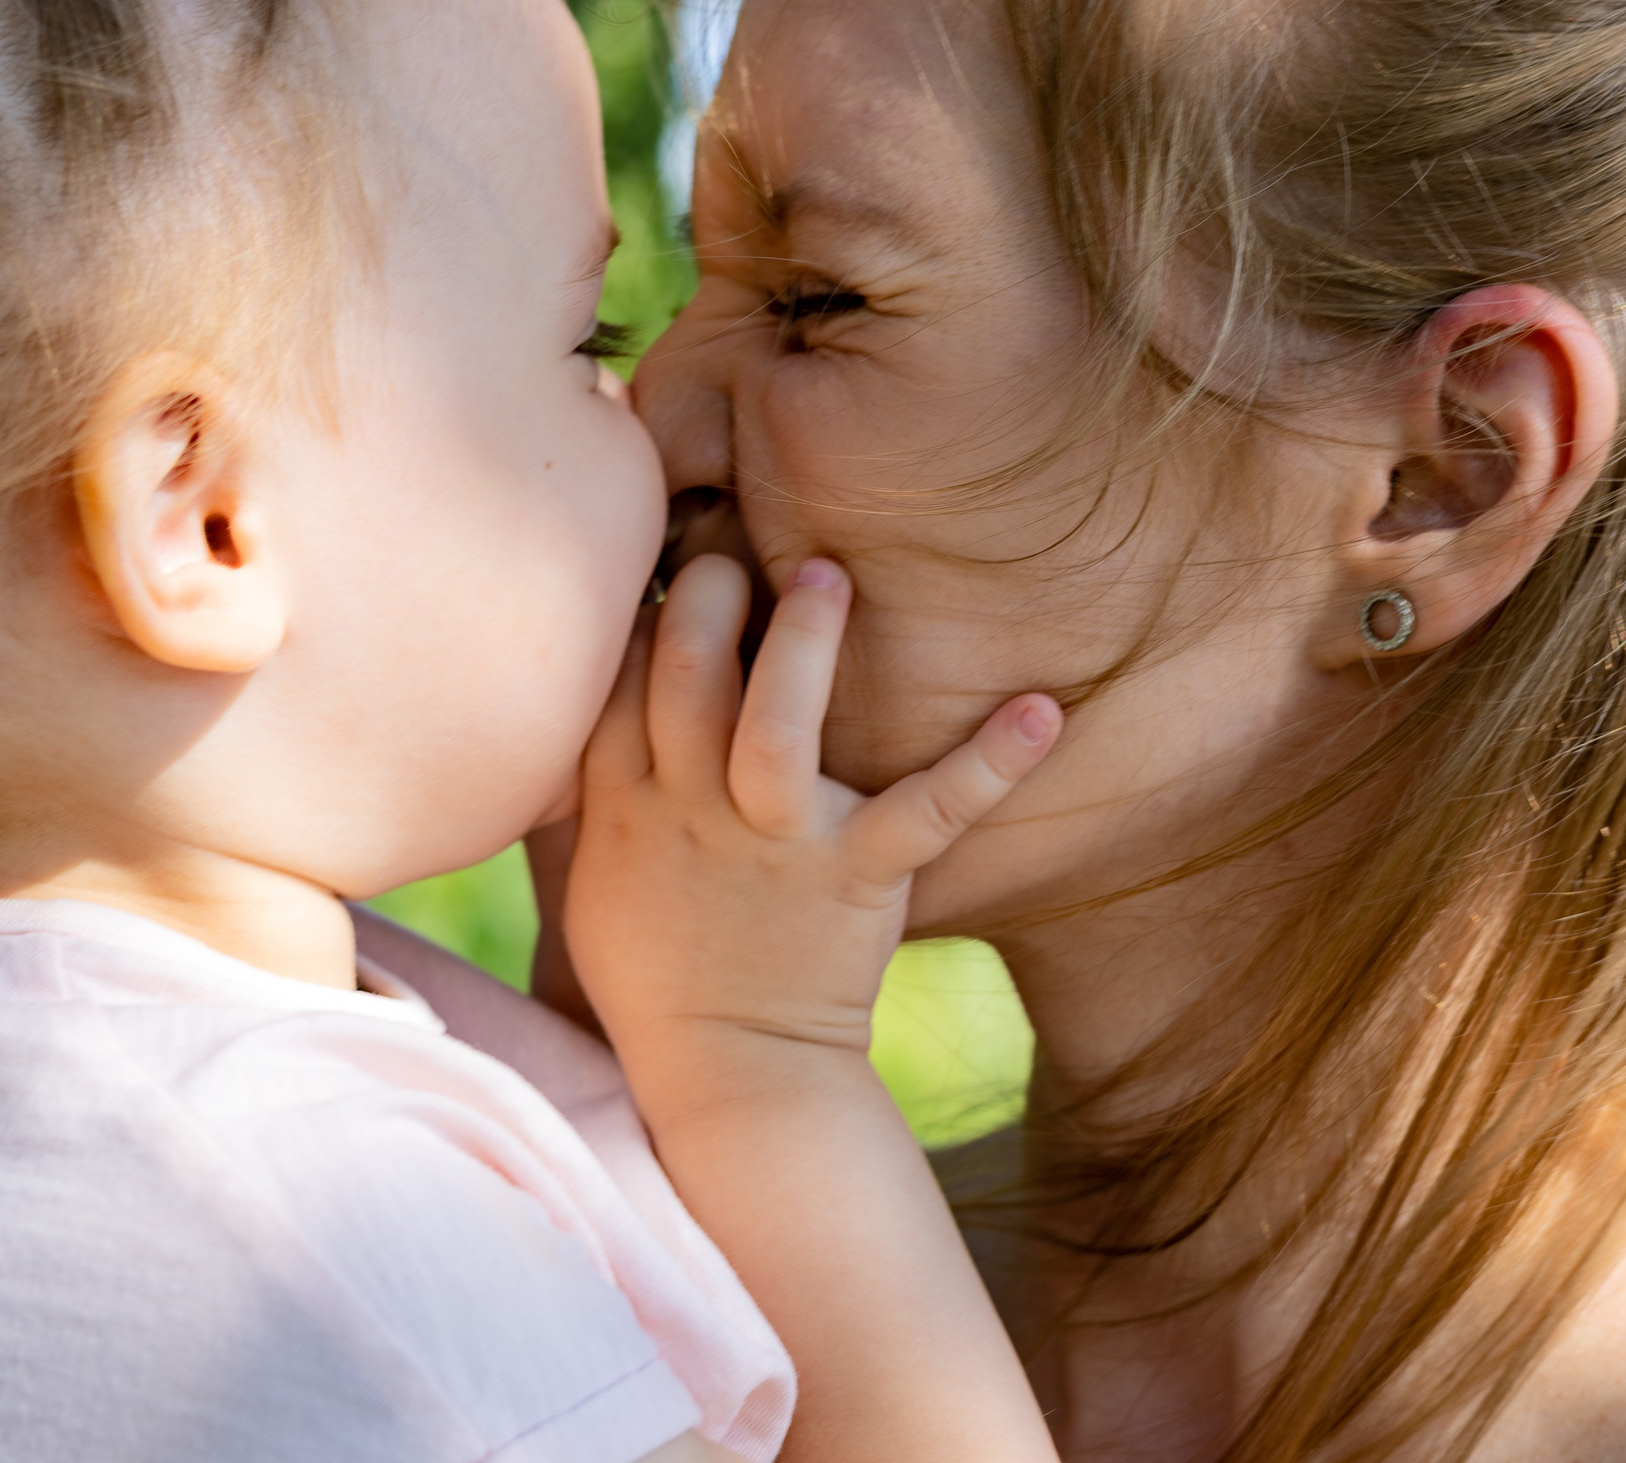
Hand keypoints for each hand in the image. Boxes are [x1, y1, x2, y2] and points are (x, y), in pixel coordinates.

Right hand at [565, 552, 1058, 1087]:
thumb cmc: (656, 969)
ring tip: (825, 576)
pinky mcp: (860, 876)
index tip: (656, 573)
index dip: (632, 615)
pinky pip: (928, 812)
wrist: (729, 1074)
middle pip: (682, 678)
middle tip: (731, 550)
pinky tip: (1044, 710)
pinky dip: (990, 765)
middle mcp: (694, 811)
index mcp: (626, 806)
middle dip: (704, 598)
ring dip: (801, 646)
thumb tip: (581, 696)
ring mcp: (778, 843)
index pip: (613, 682)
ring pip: (776, 727)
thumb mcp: (588, 876)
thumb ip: (585, 786)